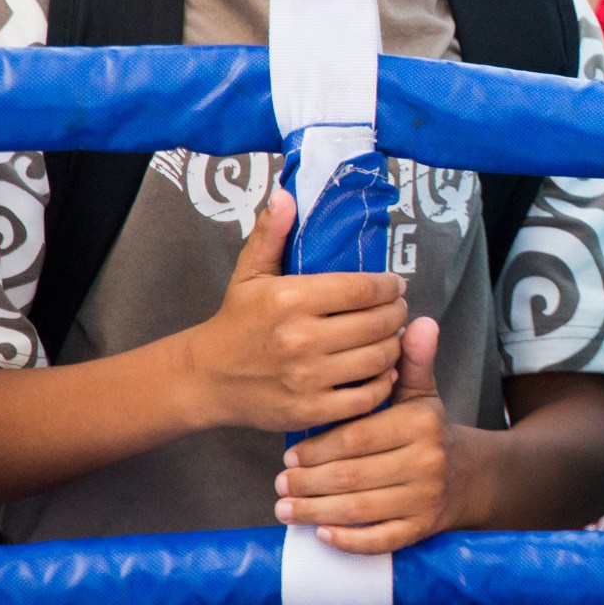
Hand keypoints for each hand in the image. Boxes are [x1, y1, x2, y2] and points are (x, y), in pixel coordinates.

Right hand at [179, 191, 406, 433]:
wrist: (207, 379)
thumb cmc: (238, 320)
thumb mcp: (250, 273)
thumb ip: (271, 233)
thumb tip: (287, 194)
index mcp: (289, 299)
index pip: (364, 288)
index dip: (389, 286)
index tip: (394, 285)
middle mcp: (300, 339)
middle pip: (379, 323)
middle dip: (396, 313)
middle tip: (395, 310)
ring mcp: (306, 378)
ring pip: (380, 358)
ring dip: (393, 345)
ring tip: (388, 336)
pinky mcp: (310, 410)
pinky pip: (369, 395)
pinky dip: (384, 381)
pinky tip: (379, 369)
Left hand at [274, 318, 473, 553]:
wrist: (468, 476)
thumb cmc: (428, 431)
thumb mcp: (421, 394)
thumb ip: (413, 361)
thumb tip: (418, 321)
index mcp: (420, 424)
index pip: (357, 437)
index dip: (318, 449)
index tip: (288, 456)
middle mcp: (426, 461)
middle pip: (353, 476)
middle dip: (309, 484)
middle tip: (279, 485)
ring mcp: (425, 498)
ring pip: (360, 509)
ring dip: (316, 512)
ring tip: (286, 509)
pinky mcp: (421, 529)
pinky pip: (379, 539)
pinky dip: (347, 539)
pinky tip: (320, 533)